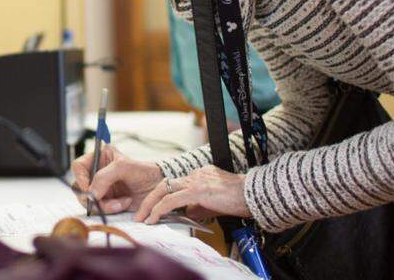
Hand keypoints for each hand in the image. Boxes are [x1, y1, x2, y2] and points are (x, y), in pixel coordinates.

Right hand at [70, 145, 162, 213]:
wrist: (158, 188)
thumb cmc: (143, 172)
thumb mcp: (123, 167)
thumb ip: (103, 177)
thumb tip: (91, 194)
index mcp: (99, 158)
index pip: (78, 167)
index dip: (81, 178)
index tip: (89, 190)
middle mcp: (97, 173)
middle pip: (80, 187)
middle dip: (92, 196)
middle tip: (101, 200)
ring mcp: (101, 189)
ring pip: (88, 200)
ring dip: (104, 204)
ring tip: (121, 202)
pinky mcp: (107, 202)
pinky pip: (99, 209)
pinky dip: (110, 209)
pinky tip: (123, 203)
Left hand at [134, 165, 250, 223]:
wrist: (253, 195)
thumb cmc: (239, 199)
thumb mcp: (214, 203)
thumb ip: (198, 205)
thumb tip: (186, 213)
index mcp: (199, 175)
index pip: (175, 184)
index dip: (161, 197)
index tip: (153, 209)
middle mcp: (195, 174)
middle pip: (164, 184)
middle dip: (149, 199)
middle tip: (140, 213)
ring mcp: (195, 180)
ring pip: (163, 190)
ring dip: (149, 205)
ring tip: (142, 218)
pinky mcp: (197, 190)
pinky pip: (171, 200)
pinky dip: (159, 209)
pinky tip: (153, 218)